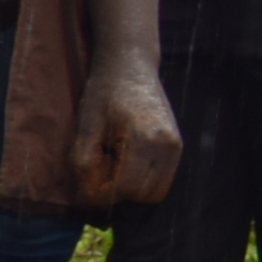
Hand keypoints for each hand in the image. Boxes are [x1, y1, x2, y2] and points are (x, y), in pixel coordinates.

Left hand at [71, 50, 183, 207]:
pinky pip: (162, 180)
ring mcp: (176, 147)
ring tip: (109, 166)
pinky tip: (122, 162)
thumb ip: (84, 160)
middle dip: (117, 194)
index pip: (126, 187)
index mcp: (144, 138)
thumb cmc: (104, 93)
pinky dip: (141, 181)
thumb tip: (88, 195)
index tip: (83, 187)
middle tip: (95, 174)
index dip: (102, 195)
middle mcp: (167, 145)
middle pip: (144, 194)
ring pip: (156, 191)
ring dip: (131, 190)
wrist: (130, 67)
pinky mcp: (177, 147)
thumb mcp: (86, 124)